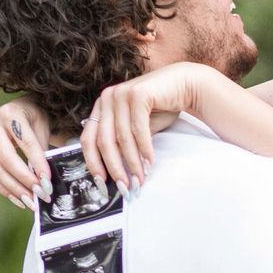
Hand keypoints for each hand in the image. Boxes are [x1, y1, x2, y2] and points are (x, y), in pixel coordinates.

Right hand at [0, 97, 51, 208]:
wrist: (18, 111)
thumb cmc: (34, 120)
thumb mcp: (42, 128)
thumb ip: (42, 151)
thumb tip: (44, 181)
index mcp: (10, 113)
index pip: (25, 143)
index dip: (37, 164)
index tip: (47, 182)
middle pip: (6, 159)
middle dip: (24, 181)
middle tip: (40, 196)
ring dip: (14, 189)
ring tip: (30, 202)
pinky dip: (3, 189)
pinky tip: (17, 199)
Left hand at [80, 62, 206, 191]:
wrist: (184, 86)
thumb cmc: (160, 108)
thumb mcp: (134, 128)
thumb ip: (122, 144)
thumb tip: (115, 173)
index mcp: (101, 106)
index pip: (88, 138)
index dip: (93, 163)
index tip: (102, 182)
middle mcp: (107, 98)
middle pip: (103, 140)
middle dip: (114, 167)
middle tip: (125, 186)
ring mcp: (121, 93)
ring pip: (122, 137)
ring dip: (132, 162)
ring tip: (140, 178)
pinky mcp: (138, 93)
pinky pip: (138, 128)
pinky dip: (144, 149)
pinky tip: (150, 162)